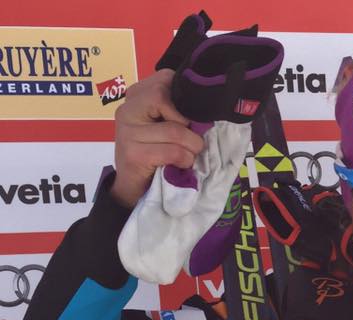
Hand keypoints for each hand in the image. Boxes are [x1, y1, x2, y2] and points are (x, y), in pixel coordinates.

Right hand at [111, 70, 205, 208]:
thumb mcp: (164, 127)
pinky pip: (173, 151)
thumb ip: (176, 112)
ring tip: (189, 156)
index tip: (189, 119)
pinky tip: (181, 165)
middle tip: (191, 139)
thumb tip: (207, 108)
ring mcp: (127, 132)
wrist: (133, 189)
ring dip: (192, 147)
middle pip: (164, 97)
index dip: (185, 99)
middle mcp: (127, 110)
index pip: (165, 78)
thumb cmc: (154, 155)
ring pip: (175, 130)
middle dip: (187, 123)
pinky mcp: (134, 154)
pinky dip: (185, 160)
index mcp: (136, 97)